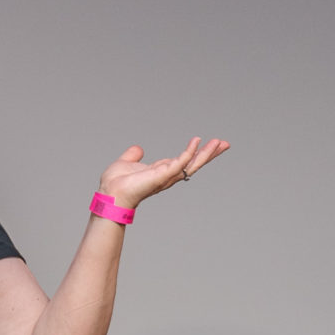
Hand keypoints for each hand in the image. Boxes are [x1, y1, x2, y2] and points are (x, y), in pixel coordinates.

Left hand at [97, 137, 230, 210]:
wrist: (109, 192)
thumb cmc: (116, 183)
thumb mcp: (126, 163)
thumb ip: (133, 156)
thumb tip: (138, 149)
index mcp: (161, 171)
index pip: (185, 160)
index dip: (197, 152)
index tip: (210, 144)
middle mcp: (167, 175)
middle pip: (194, 163)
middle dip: (209, 154)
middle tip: (225, 144)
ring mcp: (166, 176)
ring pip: (192, 163)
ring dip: (206, 153)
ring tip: (219, 143)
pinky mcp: (161, 175)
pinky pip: (179, 162)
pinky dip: (189, 152)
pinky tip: (197, 142)